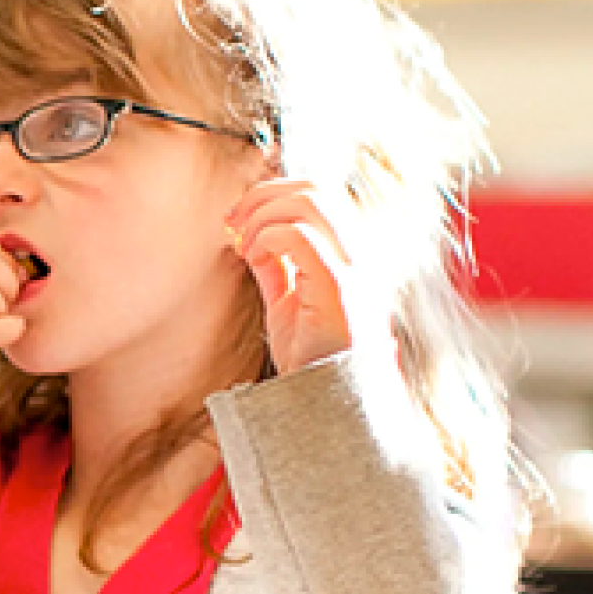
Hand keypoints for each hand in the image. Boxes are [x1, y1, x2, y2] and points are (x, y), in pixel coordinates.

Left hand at [224, 180, 393, 376]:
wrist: (331, 404)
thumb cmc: (313, 360)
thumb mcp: (288, 303)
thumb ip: (278, 267)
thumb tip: (253, 236)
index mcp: (351, 254)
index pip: (322, 195)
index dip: (275, 194)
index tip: (237, 219)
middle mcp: (361, 255)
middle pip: (316, 189)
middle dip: (264, 195)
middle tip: (232, 223)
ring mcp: (355, 269)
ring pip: (310, 202)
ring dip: (262, 214)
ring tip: (241, 243)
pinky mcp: (339, 287)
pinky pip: (300, 236)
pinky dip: (267, 237)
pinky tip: (252, 257)